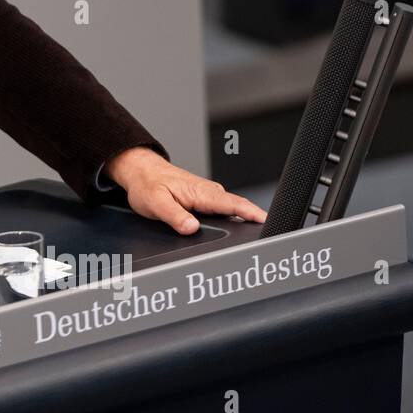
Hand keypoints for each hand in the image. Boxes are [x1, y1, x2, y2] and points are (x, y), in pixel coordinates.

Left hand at [105, 147, 266, 234]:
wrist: (142, 172)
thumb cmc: (147, 184)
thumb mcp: (155, 202)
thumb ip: (174, 216)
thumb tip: (191, 228)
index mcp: (201, 192)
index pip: (233, 204)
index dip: (252, 214)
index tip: (268, 223)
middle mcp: (210, 192)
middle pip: (240, 208)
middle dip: (257, 222)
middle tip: (270, 240)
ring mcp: (209, 196)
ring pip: (234, 210)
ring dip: (248, 221)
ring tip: (260, 238)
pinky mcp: (206, 200)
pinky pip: (226, 210)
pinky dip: (237, 219)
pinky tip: (241, 230)